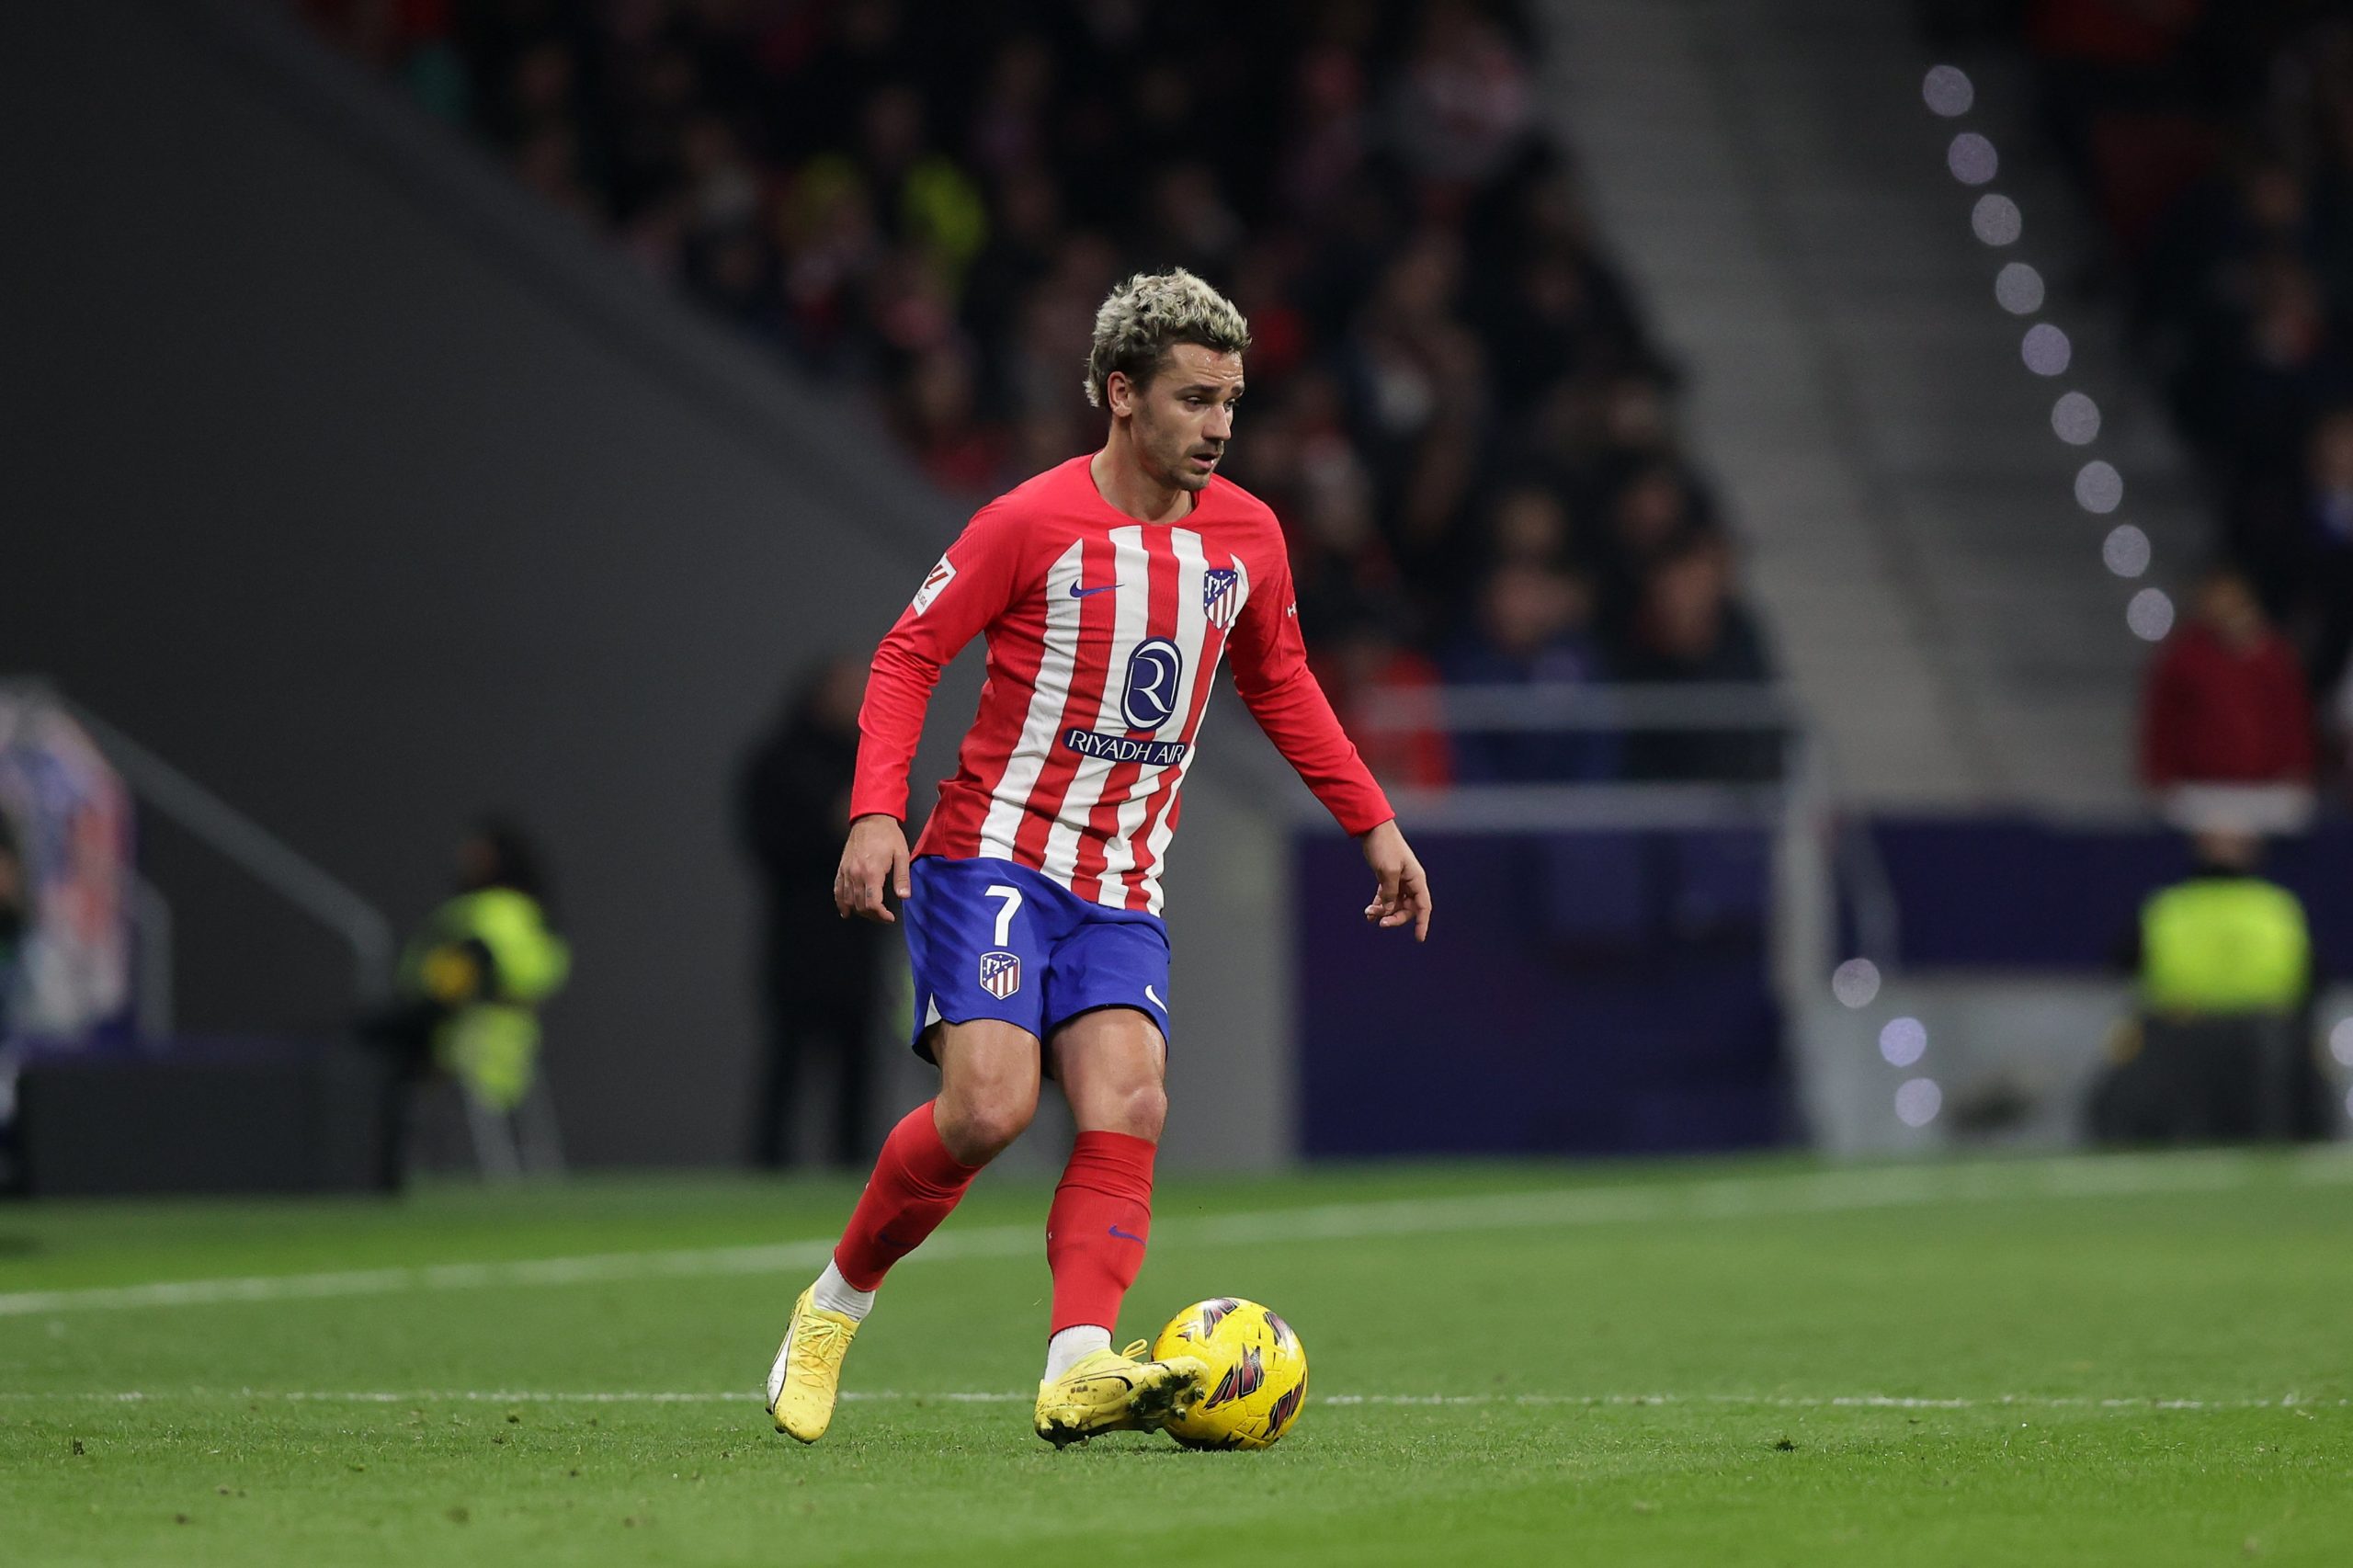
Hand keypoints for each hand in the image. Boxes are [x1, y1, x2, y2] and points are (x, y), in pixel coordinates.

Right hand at [835, 814, 910, 922]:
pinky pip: (837, 890)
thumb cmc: (888, 835)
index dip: (881, 916)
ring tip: (871, 913)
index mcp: (872, 872)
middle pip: (860, 905)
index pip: (872, 904)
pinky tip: (846, 911)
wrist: (871, 819)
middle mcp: (856, 874)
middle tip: (883, 916)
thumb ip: (902, 877)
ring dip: (859, 911)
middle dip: (873, 915)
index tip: (889, 917)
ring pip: (848, 900)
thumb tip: (904, 896)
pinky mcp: (842, 868)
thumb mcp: (902, 854)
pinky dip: (840, 902)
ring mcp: (847, 871)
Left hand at [1359, 819, 1431, 941]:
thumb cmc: (1384, 847)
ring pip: (1395, 904)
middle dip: (1395, 917)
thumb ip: (1390, 893)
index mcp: (1417, 879)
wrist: (1372, 828)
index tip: (1419, 939)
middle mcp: (1410, 881)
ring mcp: (1399, 880)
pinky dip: (1379, 905)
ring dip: (1384, 911)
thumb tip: (1390, 910)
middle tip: (1380, 922)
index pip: (1424, 907)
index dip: (1423, 923)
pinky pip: (1386, 897)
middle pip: (1408, 908)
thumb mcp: (1387, 872)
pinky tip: (1368, 912)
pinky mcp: (1387, 877)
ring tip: (1368, 913)